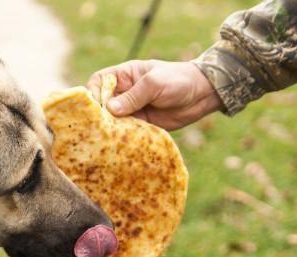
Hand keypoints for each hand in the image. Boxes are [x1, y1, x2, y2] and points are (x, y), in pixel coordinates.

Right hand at [86, 60, 222, 130]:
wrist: (202, 95)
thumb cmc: (178, 80)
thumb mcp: (154, 84)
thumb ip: (133, 96)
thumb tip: (110, 109)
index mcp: (124, 76)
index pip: (99, 81)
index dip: (93, 92)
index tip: (94, 106)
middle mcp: (124, 92)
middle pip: (102, 103)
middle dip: (99, 114)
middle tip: (98, 125)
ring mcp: (132, 109)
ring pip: (112, 119)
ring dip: (110, 127)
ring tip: (108, 136)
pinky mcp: (140, 123)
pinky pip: (126, 130)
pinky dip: (122, 136)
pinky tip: (120, 141)